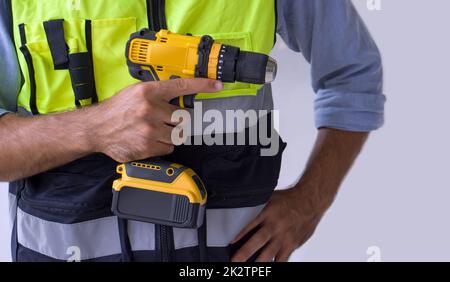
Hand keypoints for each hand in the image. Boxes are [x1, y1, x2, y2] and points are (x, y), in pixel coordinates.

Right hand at [89, 78, 222, 162]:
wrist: (96, 128)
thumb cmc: (117, 109)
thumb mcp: (135, 92)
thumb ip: (158, 93)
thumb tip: (180, 95)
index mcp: (148, 92)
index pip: (181, 86)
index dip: (202, 85)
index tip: (216, 85)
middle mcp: (150, 109)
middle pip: (182, 117)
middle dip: (176, 120)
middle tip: (164, 120)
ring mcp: (149, 130)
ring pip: (177, 134)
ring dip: (170, 134)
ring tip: (154, 130)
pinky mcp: (147, 147)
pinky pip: (168, 148)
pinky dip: (162, 145)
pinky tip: (149, 140)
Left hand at [231, 188, 322, 261]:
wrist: (310, 201)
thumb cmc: (288, 199)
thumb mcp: (270, 197)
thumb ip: (256, 206)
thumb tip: (239, 209)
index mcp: (268, 213)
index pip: (251, 224)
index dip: (240, 233)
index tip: (230, 242)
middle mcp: (276, 226)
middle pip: (259, 241)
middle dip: (245, 252)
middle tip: (235, 261)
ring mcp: (284, 237)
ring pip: (270, 253)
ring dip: (258, 262)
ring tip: (249, 269)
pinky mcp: (292, 244)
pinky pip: (283, 259)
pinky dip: (275, 265)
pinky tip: (267, 268)